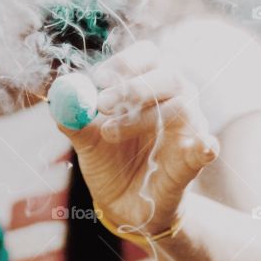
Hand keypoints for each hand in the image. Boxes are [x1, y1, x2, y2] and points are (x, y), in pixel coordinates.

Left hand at [56, 40, 219, 234]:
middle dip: (133, 87)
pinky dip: (205, 147)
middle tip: (102, 103)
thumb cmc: (108, 160)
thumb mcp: (85, 138)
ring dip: (141, 119)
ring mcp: (190, 129)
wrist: (122, 204)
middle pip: (168, 77)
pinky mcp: (195, 161)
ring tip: (107, 133)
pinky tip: (204, 147)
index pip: (148, 56)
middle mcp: (175, 99)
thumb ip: (72, 118)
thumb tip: (55, 99)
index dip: (125, 63)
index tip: (98, 78)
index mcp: (148, 85)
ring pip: (179, 109)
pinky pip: (205, 150)